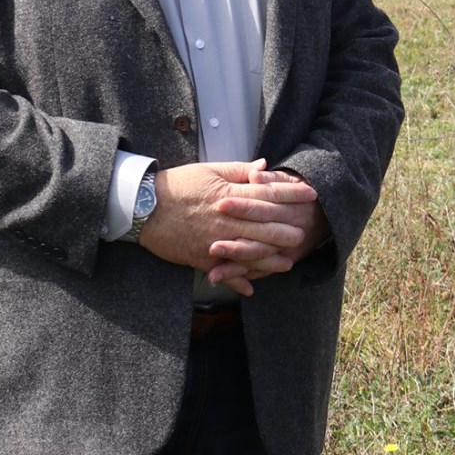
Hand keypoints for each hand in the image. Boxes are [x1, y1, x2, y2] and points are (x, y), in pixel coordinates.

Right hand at [138, 160, 317, 296]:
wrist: (144, 207)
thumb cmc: (177, 185)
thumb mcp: (209, 170)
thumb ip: (239, 170)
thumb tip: (264, 167)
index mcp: (230, 194)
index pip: (269, 193)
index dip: (292, 194)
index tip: (310, 193)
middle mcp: (227, 219)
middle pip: (266, 225)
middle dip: (289, 229)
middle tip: (306, 231)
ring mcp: (216, 240)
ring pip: (251, 252)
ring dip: (272, 258)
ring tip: (288, 262)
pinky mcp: (203, 257)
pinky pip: (225, 272)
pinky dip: (238, 280)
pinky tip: (252, 287)